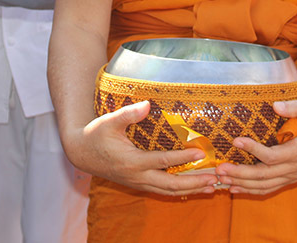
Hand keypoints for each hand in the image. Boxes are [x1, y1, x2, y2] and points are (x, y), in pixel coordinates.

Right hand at [62, 101, 219, 196]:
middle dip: (194, 182)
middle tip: (215, 178)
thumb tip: (147, 104)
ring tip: (211, 187)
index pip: (162, 161)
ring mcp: (139, 182)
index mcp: (132, 161)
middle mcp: (137, 176)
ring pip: (168, 191)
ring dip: (190, 190)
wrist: (81, 154)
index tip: (200, 153)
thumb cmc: (96, 135)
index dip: (182, 157)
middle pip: (171, 184)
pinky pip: (163, 191)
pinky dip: (180, 191)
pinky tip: (193, 188)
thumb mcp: (109, 121)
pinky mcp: (139, 184)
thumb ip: (128, 114)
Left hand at [214, 101, 296, 194]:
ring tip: (221, 179)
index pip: (273, 156)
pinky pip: (269, 189)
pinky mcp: (290, 179)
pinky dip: (251, 190)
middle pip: (264, 176)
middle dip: (240, 173)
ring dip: (242, 184)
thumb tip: (276, 105)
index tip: (236, 140)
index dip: (253, 150)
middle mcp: (294, 167)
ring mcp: (292, 175)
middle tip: (220, 168)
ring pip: (265, 185)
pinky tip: (234, 189)